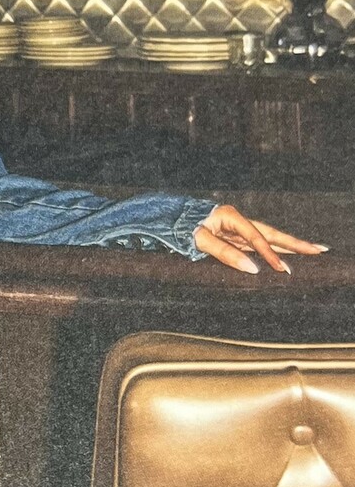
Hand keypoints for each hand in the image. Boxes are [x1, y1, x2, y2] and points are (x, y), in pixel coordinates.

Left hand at [193, 204, 327, 276]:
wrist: (166, 220)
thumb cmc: (180, 229)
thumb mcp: (200, 241)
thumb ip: (224, 253)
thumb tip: (252, 268)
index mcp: (231, 217)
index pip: (256, 238)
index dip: (269, 254)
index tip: (282, 269)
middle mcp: (238, 221)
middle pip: (272, 233)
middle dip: (296, 243)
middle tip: (319, 250)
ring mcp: (237, 229)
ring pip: (268, 238)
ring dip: (289, 246)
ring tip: (312, 251)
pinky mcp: (234, 237)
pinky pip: (257, 245)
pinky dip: (273, 250)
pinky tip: (286, 256)